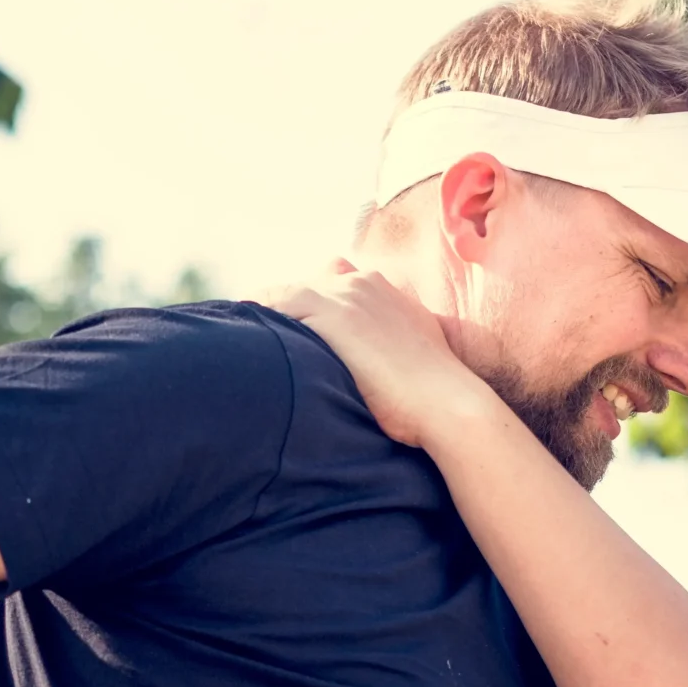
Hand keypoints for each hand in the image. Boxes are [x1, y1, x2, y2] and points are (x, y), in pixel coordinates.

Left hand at [259, 262, 496, 449]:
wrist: (446, 403)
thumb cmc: (434, 393)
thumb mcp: (417, 353)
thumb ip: (396, 342)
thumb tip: (385, 363)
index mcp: (385, 291)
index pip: (336, 283)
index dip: (312, 307)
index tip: (295, 330)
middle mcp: (365, 284)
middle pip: (309, 284)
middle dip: (287, 308)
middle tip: (259, 334)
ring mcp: (347, 295)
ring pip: (288, 293)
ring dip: (268, 315)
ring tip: (241, 337)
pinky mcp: (331, 314)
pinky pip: (278, 305)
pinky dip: (260, 317)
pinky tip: (243, 337)